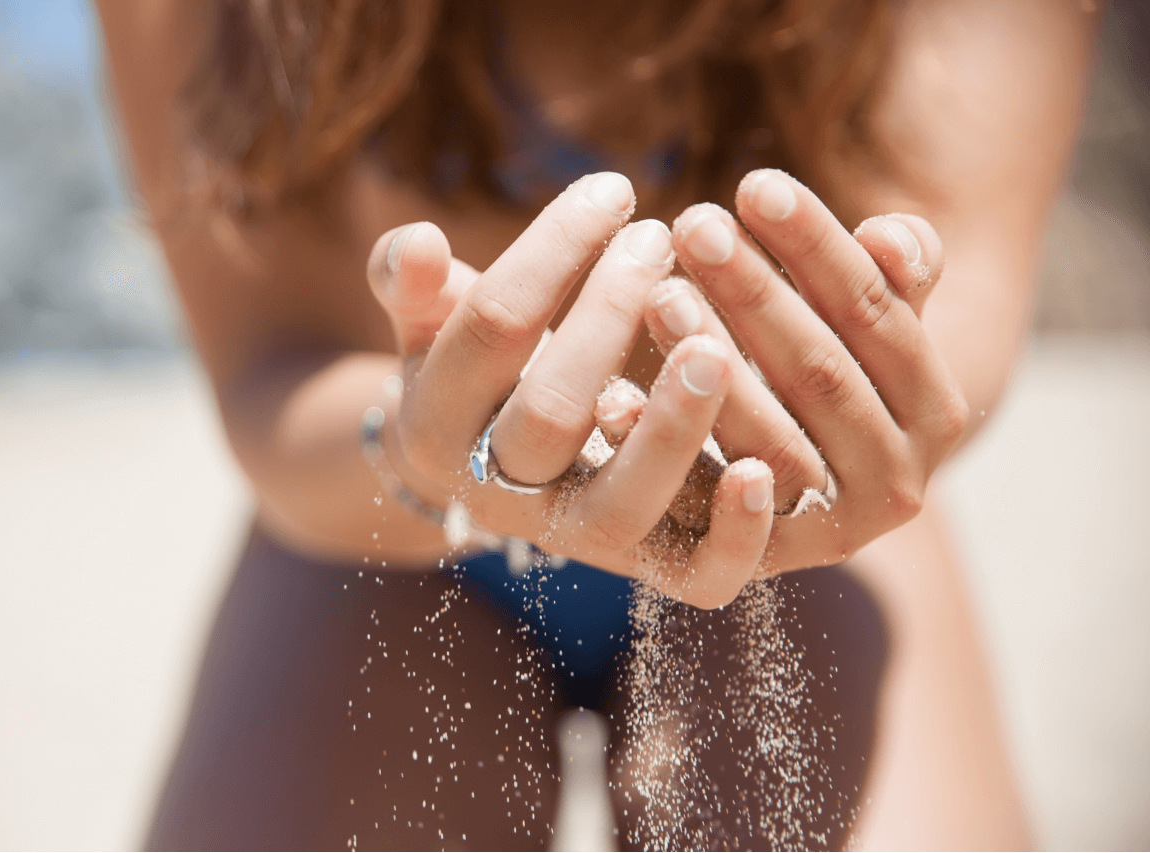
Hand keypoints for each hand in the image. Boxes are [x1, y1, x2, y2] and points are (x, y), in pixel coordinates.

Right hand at [365, 173, 810, 607]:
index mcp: (436, 422)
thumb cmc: (475, 366)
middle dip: (607, 320)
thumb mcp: (431, 322)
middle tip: (659, 240)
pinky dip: (732, 534)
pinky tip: (759, 469)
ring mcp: (574, 538)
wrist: (487, 469)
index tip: (612, 189)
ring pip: (621, 504)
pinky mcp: (646, 567)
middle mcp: (498, 492)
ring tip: (716, 346)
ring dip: (671, 427)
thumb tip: (417, 239)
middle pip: (550, 413)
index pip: (493, 328)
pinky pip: (693, 578)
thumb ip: (412, 283)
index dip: (551, 254)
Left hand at [652, 169, 967, 574]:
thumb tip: (891, 236)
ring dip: (713, 369)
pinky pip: (707, 522)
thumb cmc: (825, 366)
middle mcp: (897, 484)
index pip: (877, 316)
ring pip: (769, 445)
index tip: (754, 184)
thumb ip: (892, 274)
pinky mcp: (756, 571)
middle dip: (755, 295)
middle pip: (821, 375)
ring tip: (658, 295)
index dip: (819, 248)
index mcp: (934, 410)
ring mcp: (828, 535)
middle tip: (691, 226)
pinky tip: (613, 401)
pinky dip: (664, 460)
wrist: (809, 484)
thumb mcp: (865, 320)